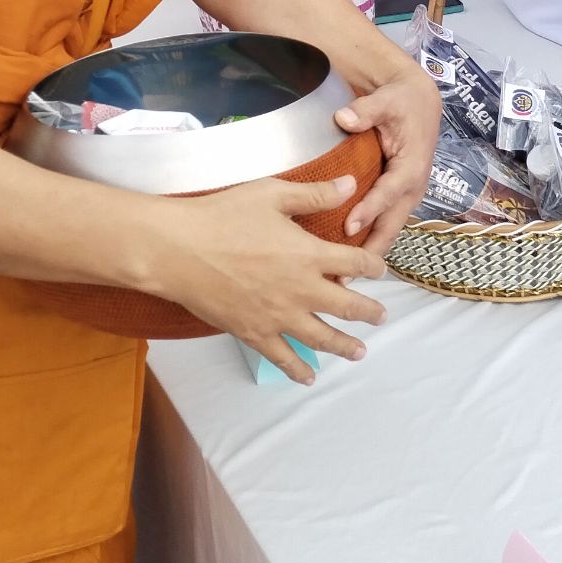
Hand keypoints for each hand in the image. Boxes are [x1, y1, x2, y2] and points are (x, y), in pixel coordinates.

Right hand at [152, 174, 388, 382]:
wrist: (179, 250)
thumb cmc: (223, 216)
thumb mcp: (272, 194)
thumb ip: (315, 194)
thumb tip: (350, 185)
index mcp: (308, 253)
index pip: (354, 262)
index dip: (372, 266)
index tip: (380, 270)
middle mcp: (300, 289)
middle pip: (345, 306)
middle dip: (367, 312)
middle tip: (381, 317)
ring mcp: (278, 316)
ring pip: (321, 337)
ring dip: (344, 346)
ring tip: (359, 352)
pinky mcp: (253, 333)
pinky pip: (282, 357)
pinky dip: (298, 369)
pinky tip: (308, 377)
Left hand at [331, 65, 439, 255]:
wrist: (419, 102)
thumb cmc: (403, 101)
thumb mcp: (387, 100)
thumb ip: (366, 110)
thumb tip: (343, 118)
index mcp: (412, 165)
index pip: (390, 192)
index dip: (370, 210)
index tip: (348, 227)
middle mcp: (413, 186)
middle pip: (392, 225)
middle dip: (371, 251)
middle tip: (346, 274)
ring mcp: (407, 195)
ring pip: (389, 230)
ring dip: (369, 253)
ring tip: (344, 277)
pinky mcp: (398, 197)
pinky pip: (384, 223)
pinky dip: (369, 240)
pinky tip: (347, 256)